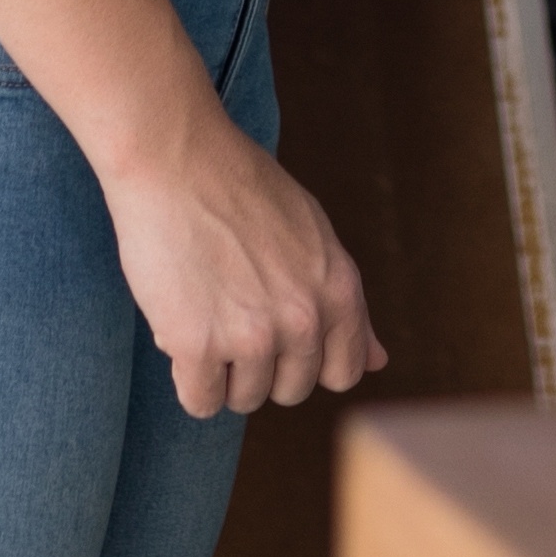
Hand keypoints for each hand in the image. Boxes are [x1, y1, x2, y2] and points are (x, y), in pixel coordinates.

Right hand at [93, 110, 381, 421]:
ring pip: (244, 399)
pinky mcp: (198, 345)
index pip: (345, 371)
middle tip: (231, 311)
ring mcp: (252, 336)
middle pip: (290, 389)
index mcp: (339, 290)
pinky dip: (187, 377)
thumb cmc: (240, 187)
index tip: (280, 334)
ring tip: (204, 311)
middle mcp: (304, 319)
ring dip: (221, 370)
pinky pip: (200, 401)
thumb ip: (344, 303)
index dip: (309, 359)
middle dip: (262, 364)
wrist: (175, 155)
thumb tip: (379, 361)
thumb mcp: (314, 235)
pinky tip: (179, 331)